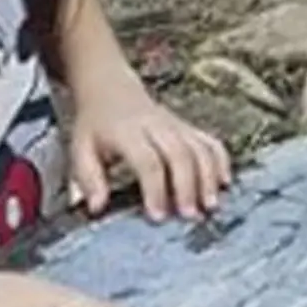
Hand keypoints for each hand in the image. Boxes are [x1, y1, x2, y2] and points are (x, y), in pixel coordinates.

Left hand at [70, 76, 230, 222]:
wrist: (110, 89)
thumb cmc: (95, 127)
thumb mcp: (80, 150)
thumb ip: (88, 180)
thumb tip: (97, 208)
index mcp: (127, 132)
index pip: (147, 160)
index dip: (155, 189)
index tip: (158, 216)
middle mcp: (156, 126)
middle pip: (180, 154)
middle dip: (188, 186)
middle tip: (190, 216)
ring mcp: (176, 125)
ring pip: (200, 147)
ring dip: (209, 177)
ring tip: (211, 206)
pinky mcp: (188, 127)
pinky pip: (211, 141)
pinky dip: (221, 161)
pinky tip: (225, 182)